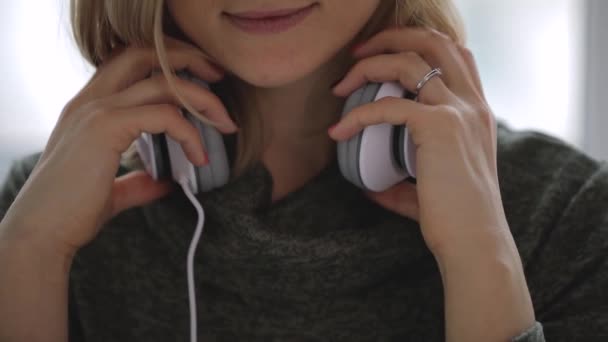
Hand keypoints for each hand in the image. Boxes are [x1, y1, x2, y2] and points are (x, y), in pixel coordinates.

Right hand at [1, 36, 237, 257]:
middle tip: (219, 76)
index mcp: (89, 106)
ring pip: (163, 82)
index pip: (130, 62)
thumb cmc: (72, 210)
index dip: (167, 63)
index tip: (202, 80)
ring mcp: (96, 110)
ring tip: (225, 125)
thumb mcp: (112, 187)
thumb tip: (167, 181)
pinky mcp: (105, 127)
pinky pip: (164, 116)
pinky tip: (199, 157)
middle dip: (188, 58)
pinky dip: (190, 133)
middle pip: (146, 53)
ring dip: (203, 99)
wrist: (43, 232)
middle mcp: (90, 99)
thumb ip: (139, 179)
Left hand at [328, 27, 506, 258]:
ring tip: (340, 85)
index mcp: (476, 111)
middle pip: (434, 41)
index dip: (418, 43)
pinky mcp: (439, 127)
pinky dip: (357, 115)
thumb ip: (402, 183)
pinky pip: (388, 106)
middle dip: (391, 37)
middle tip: (357, 54)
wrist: (474, 241)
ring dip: (368, 66)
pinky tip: (339, 132)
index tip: (382, 57)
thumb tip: (369, 187)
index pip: (455, 53)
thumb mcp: (430, 190)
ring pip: (408, 63)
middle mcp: (472, 103)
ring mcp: (458, 111)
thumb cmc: (455, 219)